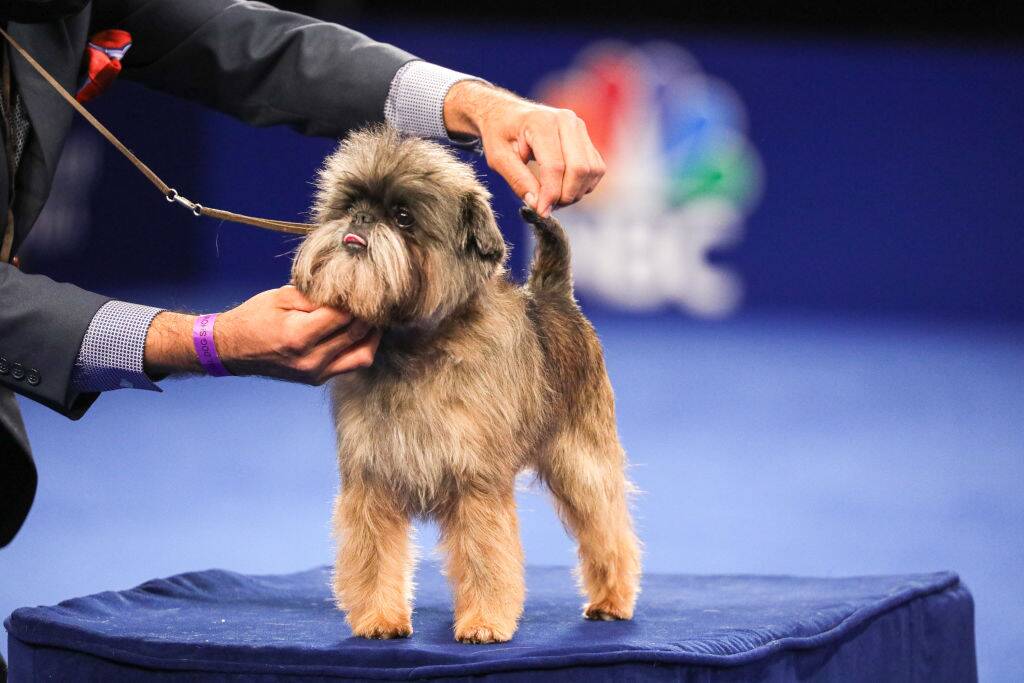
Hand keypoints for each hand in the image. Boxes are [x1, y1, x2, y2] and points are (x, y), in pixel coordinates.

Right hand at [144, 286, 379, 384]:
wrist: (232, 349)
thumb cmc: (254, 318)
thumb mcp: (280, 296)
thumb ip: (315, 295)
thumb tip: (347, 291)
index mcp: (298, 336)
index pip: (343, 315)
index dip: (357, 298)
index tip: (365, 285)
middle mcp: (310, 360)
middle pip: (356, 333)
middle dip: (369, 313)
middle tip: (375, 296)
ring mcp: (315, 373)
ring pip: (362, 354)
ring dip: (372, 333)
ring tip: (373, 314)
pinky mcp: (317, 379)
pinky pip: (352, 364)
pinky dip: (361, 347)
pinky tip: (362, 331)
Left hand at [443, 80, 605, 217]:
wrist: (505, 113)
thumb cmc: (499, 133)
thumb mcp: (498, 157)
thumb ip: (518, 180)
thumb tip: (537, 204)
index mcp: (541, 122)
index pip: (555, 166)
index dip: (550, 194)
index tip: (541, 212)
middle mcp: (566, 121)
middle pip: (579, 169)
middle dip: (565, 195)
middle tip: (546, 206)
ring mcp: (579, 127)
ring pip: (592, 170)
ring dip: (576, 192)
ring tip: (553, 197)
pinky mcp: (586, 137)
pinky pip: (596, 169)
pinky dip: (583, 185)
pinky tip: (563, 188)